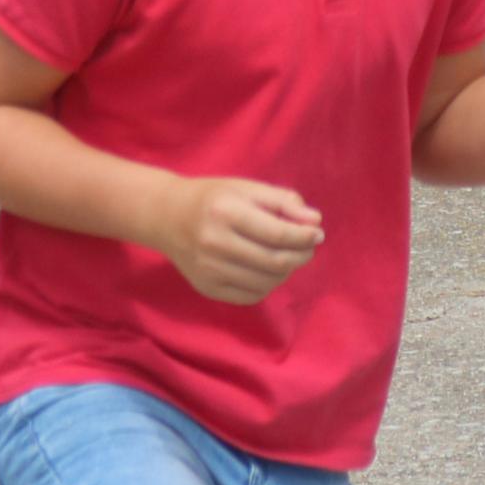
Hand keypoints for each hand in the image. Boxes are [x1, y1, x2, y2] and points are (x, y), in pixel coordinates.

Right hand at [146, 175, 323, 303]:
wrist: (166, 216)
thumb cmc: (213, 198)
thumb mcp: (246, 188)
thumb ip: (283, 201)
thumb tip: (315, 222)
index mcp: (225, 212)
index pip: (278, 234)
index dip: (304, 237)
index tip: (317, 233)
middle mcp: (215, 243)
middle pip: (275, 262)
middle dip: (300, 255)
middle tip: (307, 247)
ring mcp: (209, 270)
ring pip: (266, 282)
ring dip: (286, 271)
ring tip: (286, 256)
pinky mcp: (207, 288)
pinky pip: (251, 295)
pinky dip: (267, 285)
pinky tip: (266, 269)